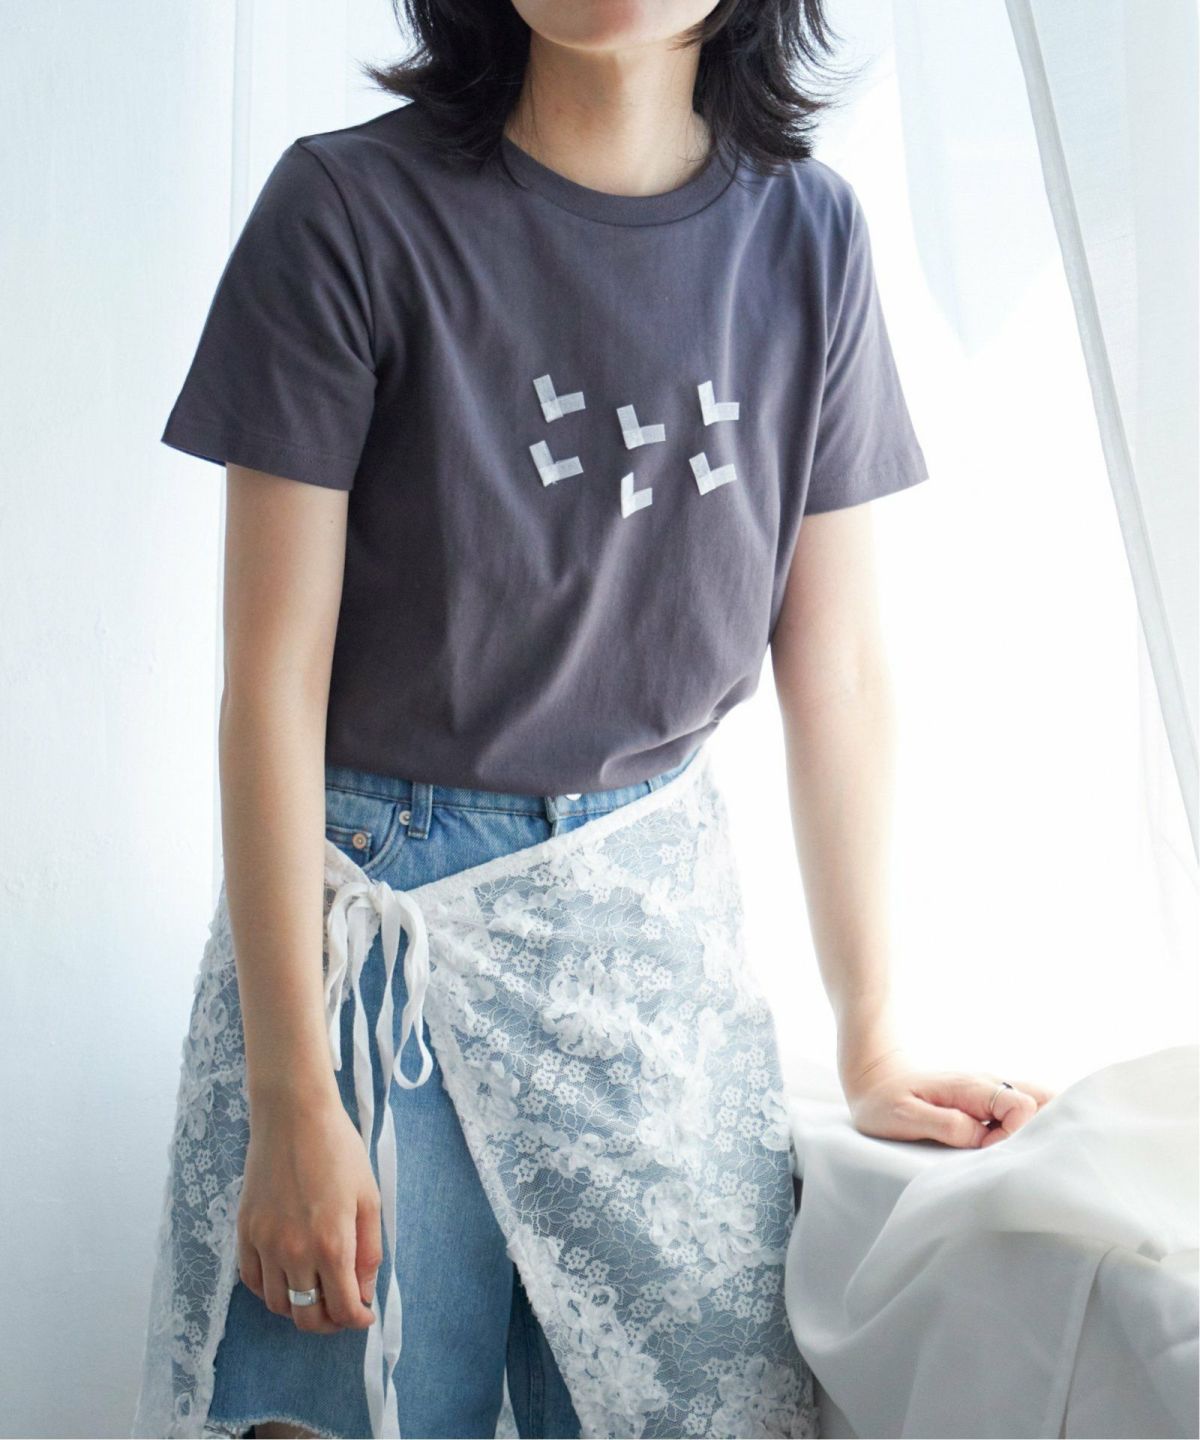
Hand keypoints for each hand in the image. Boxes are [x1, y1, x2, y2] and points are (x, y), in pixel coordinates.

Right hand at [237, 1090, 381, 1331]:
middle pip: (306, 1317)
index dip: (356, 1320)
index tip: (363, 1315)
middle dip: (328, 1323)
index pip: (342, 1308)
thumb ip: (369, 1251)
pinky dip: (270, 1290)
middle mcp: (294, 1251)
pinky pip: (252, 1281)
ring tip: (316, 1291)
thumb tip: (363, 1290)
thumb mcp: (368, 1198)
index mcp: (332, 1243)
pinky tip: (287, 1276)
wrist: (293, 1115)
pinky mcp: (244, 1232)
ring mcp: (264, 1243)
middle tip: (341, 1310)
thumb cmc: (338, 1150)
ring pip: (278, 1305)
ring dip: (299, 1308)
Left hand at [840, 1044, 1057, 1148]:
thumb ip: (944, 1125)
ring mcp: (990, 1091)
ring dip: (1041, 1127)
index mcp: (971, 1088)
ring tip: (1022, 1155)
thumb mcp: (903, 1116)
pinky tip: (1018, 1148)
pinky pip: (1023, 1109)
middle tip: (1018, 1156)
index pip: (1020, 1107)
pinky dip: (1032, 1126)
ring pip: (1038, 1102)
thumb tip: (981, 1137)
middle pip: (1044, 1099)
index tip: (985, 1153)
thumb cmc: (882, 1099)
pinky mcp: (987, 1101)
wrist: (872, 1074)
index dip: (1013, 1136)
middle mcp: (988, 1085)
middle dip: (1045, 1128)